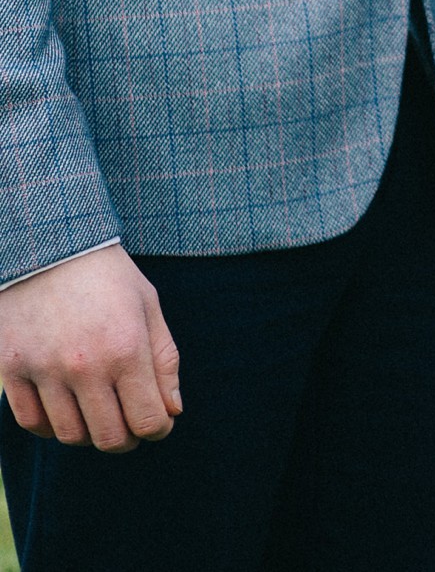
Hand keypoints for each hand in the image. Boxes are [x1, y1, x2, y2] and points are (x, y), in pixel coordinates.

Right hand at [0, 245, 180, 451]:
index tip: (157, 422)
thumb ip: (164, 360)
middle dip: (126, 438)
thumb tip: (171, 412)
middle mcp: (85, 364)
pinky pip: (32, 422)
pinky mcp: (13, 368)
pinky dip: (50, 425)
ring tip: (97, 410)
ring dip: (88, 432)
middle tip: (128, 423)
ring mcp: (45, 369)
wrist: (49, 244)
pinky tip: (64, 407)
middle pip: (109, 438)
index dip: (158, 429)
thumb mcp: (148, 305)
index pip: (148, 420)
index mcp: (126, 347)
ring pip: (70, 436)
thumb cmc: (107, 275)